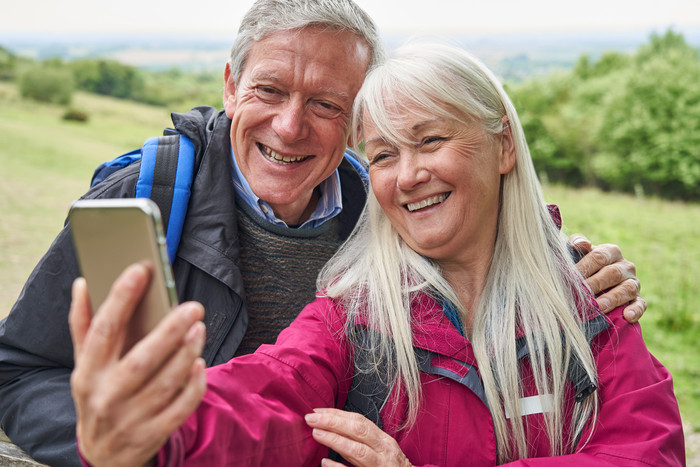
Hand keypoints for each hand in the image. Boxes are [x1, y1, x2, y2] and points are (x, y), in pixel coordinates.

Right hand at [69, 263, 206, 466]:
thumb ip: (84, 324)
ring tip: (200, 328)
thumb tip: (84, 283)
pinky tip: (200, 364)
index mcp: (87, 372)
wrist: (102, 456)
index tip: (141, 269)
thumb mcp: (84, 364)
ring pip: (165, 383)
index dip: (121, 298)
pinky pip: (179, 409)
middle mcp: (106, 395)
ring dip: (186, 354)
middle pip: (141, 360)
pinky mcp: (152, 435)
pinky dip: (193, 386)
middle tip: (193, 307)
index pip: (103, 330)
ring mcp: (130, 418)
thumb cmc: (98, 395)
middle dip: (169, 331)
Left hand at [305, 408, 411, 466]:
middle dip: (334, 422)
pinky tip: (325, 462)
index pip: (359, 421)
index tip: (317, 411)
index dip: (337, 414)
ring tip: (316, 434)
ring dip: (336, 441)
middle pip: (359, 432)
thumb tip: (332, 429)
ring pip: (358, 451)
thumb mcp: (380, 451)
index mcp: (383, 441)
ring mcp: (380, 466)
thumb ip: (361, 441)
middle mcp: (384, 452)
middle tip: (310, 419)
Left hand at [569, 234, 645, 322]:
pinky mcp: (638, 299)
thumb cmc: (584, 265)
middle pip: (612, 273)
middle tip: (583, 294)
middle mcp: (625, 266)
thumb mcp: (579, 252)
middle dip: (596, 284)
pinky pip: (640, 304)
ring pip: (627, 289)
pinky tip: (627, 316)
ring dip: (613, 298)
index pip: (599, 257)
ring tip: (599, 307)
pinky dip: (635, 310)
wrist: (594, 282)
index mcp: (611, 251)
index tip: (571, 276)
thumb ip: (577, 243)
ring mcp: (633, 283)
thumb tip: (582, 244)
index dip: (585, 266)